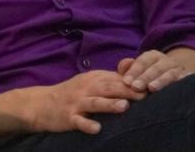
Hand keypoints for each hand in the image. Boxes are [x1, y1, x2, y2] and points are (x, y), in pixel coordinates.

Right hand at [28, 70, 146, 134]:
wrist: (42, 104)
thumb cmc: (73, 94)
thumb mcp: (91, 81)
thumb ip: (112, 77)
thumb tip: (134, 65)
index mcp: (92, 79)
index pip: (115, 78)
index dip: (133, 81)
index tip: (152, 85)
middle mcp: (85, 89)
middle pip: (106, 88)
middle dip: (125, 90)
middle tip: (144, 94)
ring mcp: (76, 103)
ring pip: (93, 103)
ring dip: (108, 104)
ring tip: (124, 106)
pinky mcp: (68, 117)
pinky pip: (78, 121)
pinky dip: (87, 124)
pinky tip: (97, 128)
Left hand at [118, 50, 189, 92]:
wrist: (177, 75)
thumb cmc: (150, 74)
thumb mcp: (139, 69)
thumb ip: (128, 68)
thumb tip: (121, 68)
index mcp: (152, 56)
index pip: (142, 62)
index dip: (134, 71)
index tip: (126, 82)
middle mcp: (166, 60)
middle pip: (155, 68)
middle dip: (145, 77)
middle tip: (136, 87)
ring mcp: (179, 70)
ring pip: (170, 74)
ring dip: (160, 81)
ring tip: (151, 88)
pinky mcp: (189, 79)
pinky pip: (184, 81)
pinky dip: (179, 85)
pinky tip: (173, 92)